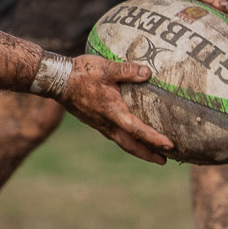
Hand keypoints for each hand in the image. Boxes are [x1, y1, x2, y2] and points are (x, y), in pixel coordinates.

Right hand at [58, 53, 174, 163]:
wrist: (57, 80)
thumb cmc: (81, 73)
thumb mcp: (106, 68)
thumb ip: (127, 70)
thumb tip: (148, 73)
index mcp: (112, 111)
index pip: (137, 130)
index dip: (154, 139)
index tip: (169, 146)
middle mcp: (107, 122)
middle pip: (130, 145)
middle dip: (148, 154)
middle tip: (164, 160)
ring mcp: (100, 124)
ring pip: (122, 142)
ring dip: (138, 150)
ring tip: (152, 154)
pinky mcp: (95, 121)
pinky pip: (115, 136)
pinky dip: (127, 141)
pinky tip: (131, 137)